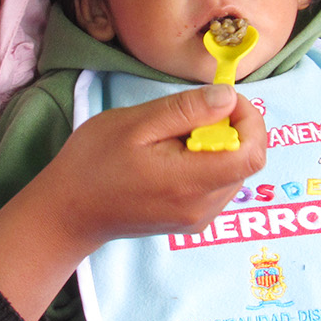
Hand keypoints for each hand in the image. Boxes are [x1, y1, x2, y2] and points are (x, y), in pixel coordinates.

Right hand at [0, 84, 265, 320]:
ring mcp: (198, 218)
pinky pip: (216, 186)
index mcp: (191, 182)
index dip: (250, 121)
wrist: (68, 212)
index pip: (252, 154)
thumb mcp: (135, 124)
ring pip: (233, 173)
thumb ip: (186, 110)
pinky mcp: (190, 222)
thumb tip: (228, 98)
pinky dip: (206, 163)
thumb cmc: (93, 163)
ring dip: (218, 147)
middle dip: (231, 130)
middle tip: (192, 113)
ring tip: (175, 136)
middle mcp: (203, 207)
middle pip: (245, 162)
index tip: (224, 99)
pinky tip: (173, 156)